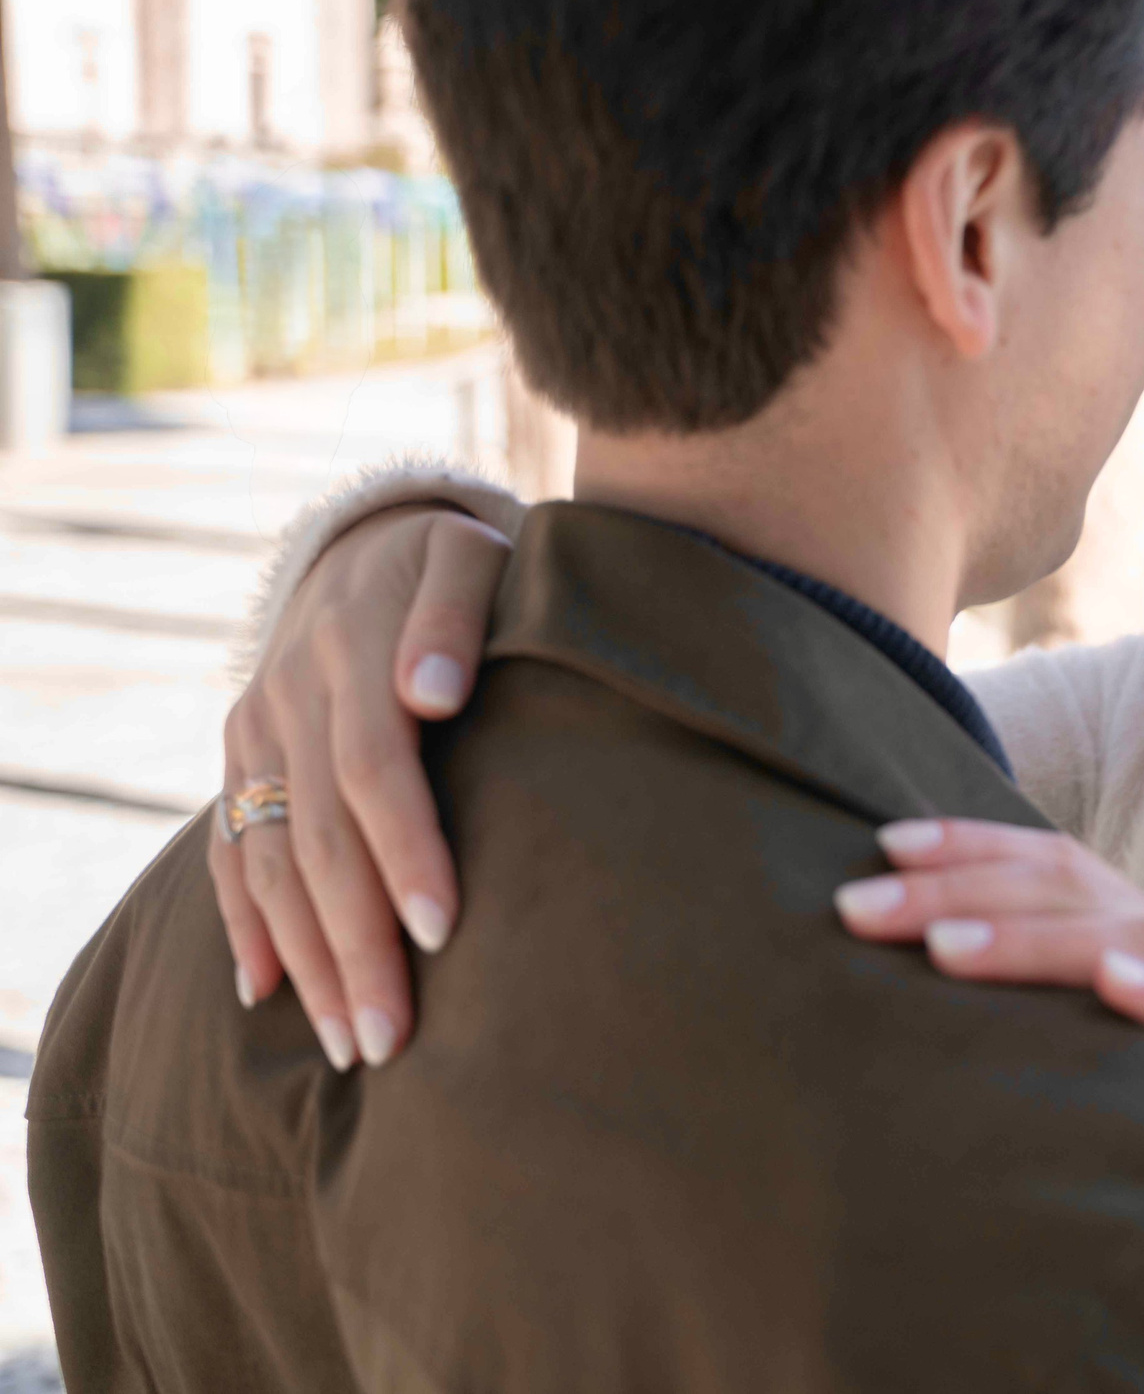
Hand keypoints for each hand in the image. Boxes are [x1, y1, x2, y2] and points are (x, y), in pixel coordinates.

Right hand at [215, 504, 510, 1068]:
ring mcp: (255, 730)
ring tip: (351, 1046)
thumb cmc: (457, 563)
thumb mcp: (471, 559)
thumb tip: (434, 694)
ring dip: (307, 960)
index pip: (376, 771)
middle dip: (355, 946)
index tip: (445, 932)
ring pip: (271, 862)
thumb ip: (457, 618)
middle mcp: (288, 698)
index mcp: (351, 651)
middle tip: (392, 1041)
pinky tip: (268, 991)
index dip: (407, 853)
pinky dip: (244, 923)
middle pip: (319, 840)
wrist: (376, 538)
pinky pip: (231, 849)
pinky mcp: (240, 753)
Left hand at [835, 820, 1143, 1145]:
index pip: (1045, 861)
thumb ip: (1051, 980)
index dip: (966, 844)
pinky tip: (1115, 988)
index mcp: (1132, 923)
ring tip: (947, 949)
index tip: (880, 843)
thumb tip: (930, 960)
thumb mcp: (1123, 1007)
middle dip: (955, 891)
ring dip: (1032, 940)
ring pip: (1125, 943)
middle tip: (859, 906)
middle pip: (1061, 892)